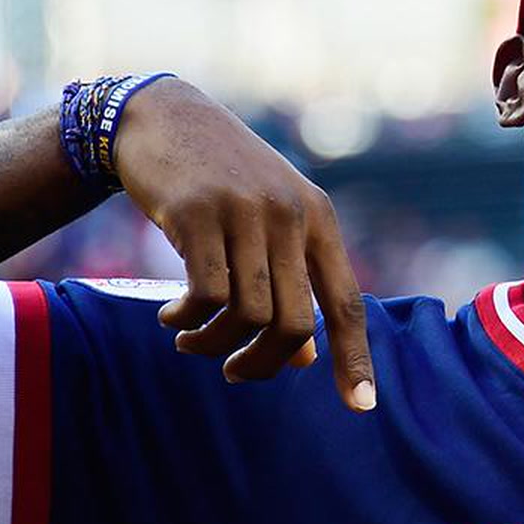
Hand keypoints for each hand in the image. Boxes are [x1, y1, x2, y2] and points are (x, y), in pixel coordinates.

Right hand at [111, 79, 375, 410]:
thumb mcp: (268, 225)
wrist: (161, 116)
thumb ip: (292, 285)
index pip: (347, 303)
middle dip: (264, 364)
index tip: (362, 407)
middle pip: (295, 323)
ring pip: (248, 314)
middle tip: (233, 372)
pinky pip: (205, 293)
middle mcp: (291, 215)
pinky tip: (172, 317)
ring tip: (190, 341)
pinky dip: (188, 319)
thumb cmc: (220, 180)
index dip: (354, 358)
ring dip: (215, 344)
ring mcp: (246, 212)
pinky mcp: (198, 213)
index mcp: (318, 220)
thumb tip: (306, 361)